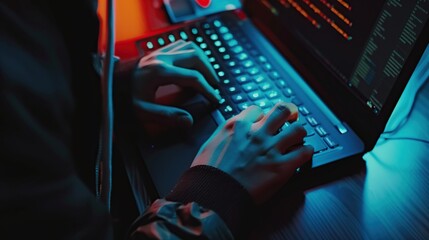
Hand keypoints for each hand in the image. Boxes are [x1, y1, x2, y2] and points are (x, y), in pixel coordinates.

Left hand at [132, 40, 220, 129]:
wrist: (110, 81)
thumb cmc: (123, 95)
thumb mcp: (142, 111)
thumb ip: (166, 116)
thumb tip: (187, 121)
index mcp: (160, 71)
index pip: (193, 78)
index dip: (208, 90)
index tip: (215, 99)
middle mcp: (162, 57)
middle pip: (196, 58)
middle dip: (209, 73)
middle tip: (214, 87)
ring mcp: (161, 51)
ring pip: (192, 47)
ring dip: (204, 61)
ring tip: (208, 76)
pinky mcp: (159, 50)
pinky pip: (183, 45)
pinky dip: (194, 54)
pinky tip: (196, 65)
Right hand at [191, 102, 313, 203]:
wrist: (213, 196)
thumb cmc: (207, 175)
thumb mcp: (208, 146)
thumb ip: (222, 135)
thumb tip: (227, 134)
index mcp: (237, 127)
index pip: (257, 110)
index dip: (263, 115)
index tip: (264, 121)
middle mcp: (256, 134)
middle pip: (282, 111)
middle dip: (288, 113)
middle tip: (291, 118)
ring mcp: (270, 149)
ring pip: (298, 130)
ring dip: (299, 134)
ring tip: (298, 139)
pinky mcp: (281, 167)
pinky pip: (305, 152)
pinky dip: (307, 152)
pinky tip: (304, 154)